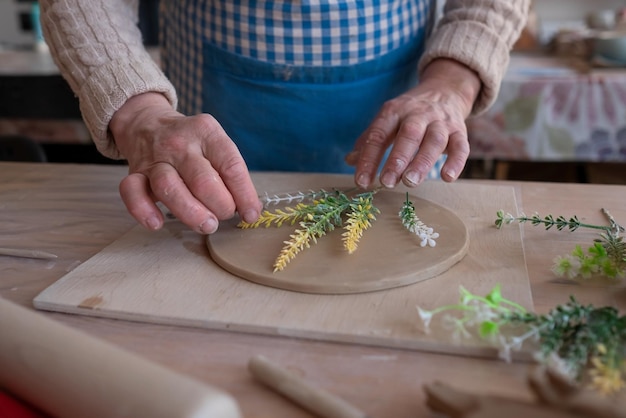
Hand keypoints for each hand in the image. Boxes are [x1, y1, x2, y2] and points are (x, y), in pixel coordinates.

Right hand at [109, 93, 261, 233]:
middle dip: (220, 206)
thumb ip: (231, 173)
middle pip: (203, 180)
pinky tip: (157, 223)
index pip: (231, 166)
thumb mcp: (215, 144)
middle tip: (224, 215)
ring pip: (170, 187)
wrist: (147, 123)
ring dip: (191, 213)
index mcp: (207, 133)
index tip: (251, 214)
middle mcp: (180, 143)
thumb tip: (250, 209)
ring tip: (207, 225)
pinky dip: (143, 210)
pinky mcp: (136, 173)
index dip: (244, 195)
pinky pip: (132, 192)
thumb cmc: (191, 143)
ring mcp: (156, 158)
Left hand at [346, 59, 480, 188]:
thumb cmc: (410, 113)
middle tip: (387, 182)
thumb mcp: (387, 119)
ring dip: (422, 162)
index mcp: (394, 111)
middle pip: (408, 135)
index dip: (368, 159)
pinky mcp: (459, 130)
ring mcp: (440, 122)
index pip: (378, 135)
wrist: (445, 90)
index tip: (362, 182)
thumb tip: (350, 160)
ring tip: (410, 182)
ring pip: (434, 140)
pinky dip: (456, 162)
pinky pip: (461, 146)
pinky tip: (447, 178)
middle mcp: (417, 114)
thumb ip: (370, 140)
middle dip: (397, 159)